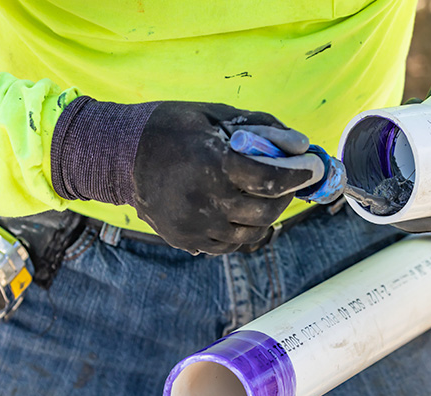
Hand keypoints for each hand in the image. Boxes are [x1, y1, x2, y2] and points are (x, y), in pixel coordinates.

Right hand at [51, 98, 322, 253]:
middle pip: (265, 213)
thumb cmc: (170, 128)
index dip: (297, 175)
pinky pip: (229, 245)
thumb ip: (258, 127)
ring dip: (265, 217)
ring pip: (250, 234)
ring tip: (260, 197)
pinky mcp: (186, 240)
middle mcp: (204, 200)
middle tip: (287, 183)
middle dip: (284, 197)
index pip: (268, 179)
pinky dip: (242, 231)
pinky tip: (237, 212)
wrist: (119, 156)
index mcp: (211, 164)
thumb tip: (298, 144)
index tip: (311, 168)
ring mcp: (194, 225)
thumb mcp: (214, 115)